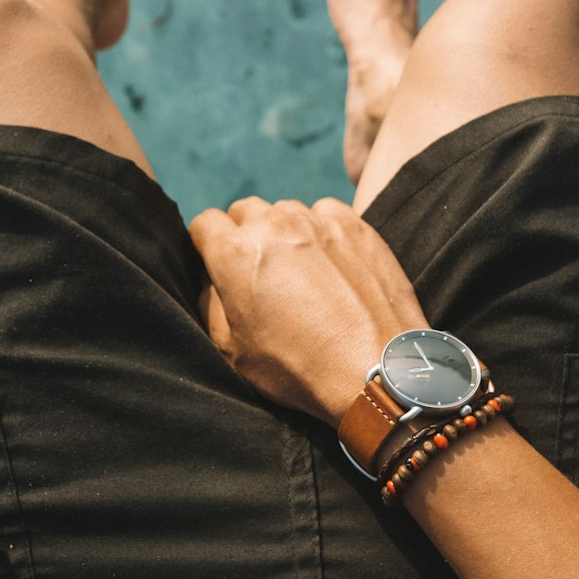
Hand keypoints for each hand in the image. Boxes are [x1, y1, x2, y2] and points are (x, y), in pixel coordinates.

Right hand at [188, 196, 429, 425]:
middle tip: (260, 271)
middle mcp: (273, 225)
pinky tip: (330, 261)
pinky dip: (322, 229)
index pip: (204, 223)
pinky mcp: (353, 224)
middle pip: (244, 211)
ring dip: (285, 231)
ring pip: (285, 210)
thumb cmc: (298, 368)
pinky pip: (325, 212)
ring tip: (300, 270)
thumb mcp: (232, 350)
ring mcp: (316, 220)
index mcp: (234, 253)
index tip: (218, 263)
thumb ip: (210, 304)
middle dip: (244, 234)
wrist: (374, 369)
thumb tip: (209, 280)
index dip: (206, 244)